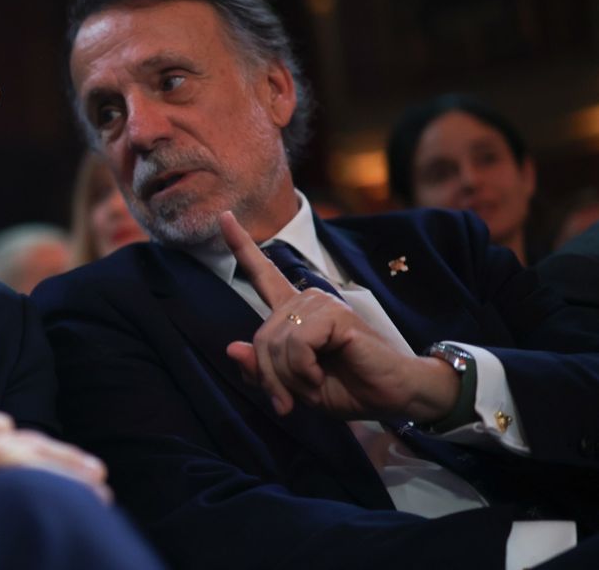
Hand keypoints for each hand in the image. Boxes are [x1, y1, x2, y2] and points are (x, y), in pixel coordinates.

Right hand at [0, 409, 108, 569]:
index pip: (12, 443)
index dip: (50, 456)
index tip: (85, 471)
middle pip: (22, 447)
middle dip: (63, 461)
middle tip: (99, 477)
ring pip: (16, 459)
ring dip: (55, 471)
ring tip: (89, 488)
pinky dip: (27, 482)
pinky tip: (52, 497)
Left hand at [219, 211, 459, 420]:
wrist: (393, 396)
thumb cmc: (347, 388)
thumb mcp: (294, 387)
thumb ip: (262, 371)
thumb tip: (231, 348)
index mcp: (294, 312)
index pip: (263, 274)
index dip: (241, 246)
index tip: (224, 216)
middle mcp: (305, 300)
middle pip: (260, 337)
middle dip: (270, 376)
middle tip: (288, 400)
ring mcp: (321, 303)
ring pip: (276, 342)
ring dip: (289, 376)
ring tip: (313, 384)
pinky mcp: (335, 314)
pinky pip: (297, 343)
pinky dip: (302, 369)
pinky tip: (320, 375)